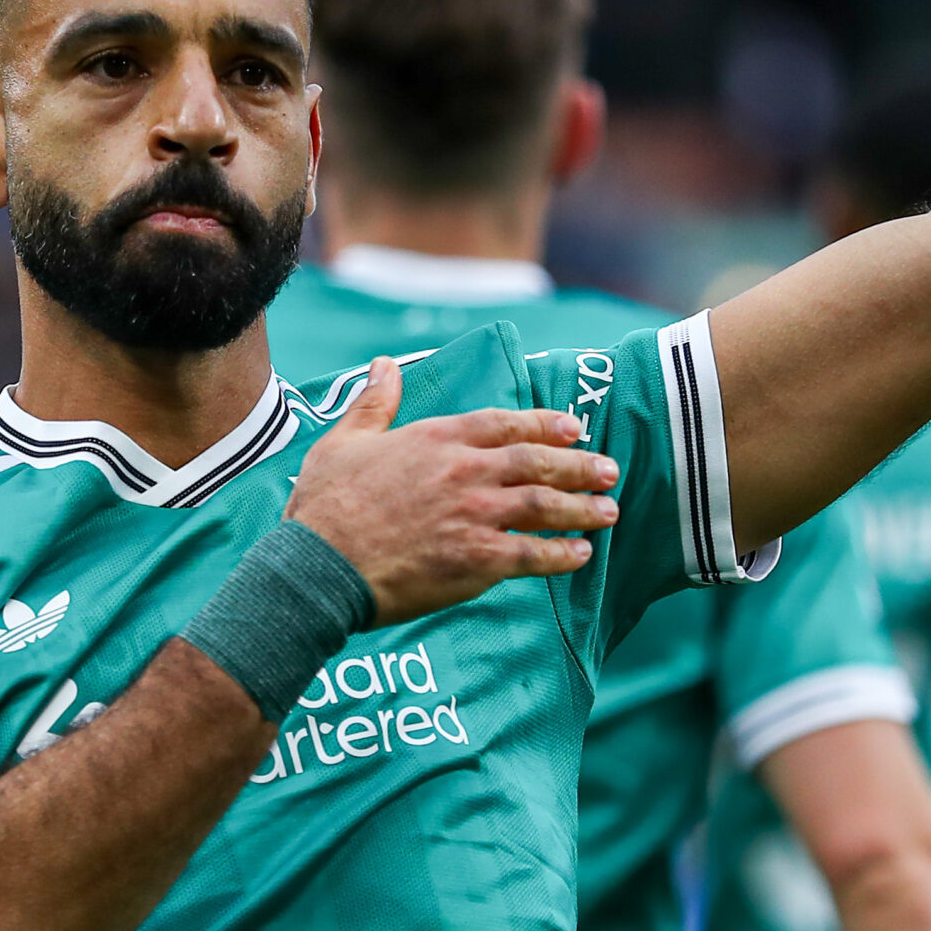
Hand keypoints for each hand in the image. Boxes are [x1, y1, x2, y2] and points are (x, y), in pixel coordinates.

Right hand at [286, 356, 618, 624]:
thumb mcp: (345, 441)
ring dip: (582, 508)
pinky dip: (563, 554)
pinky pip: (534, 554)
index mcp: (438, 439)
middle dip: (579, 465)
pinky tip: (581, 555)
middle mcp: (466, 472)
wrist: (321, 566)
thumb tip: (384, 364)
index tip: (574, 426)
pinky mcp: (479, 560)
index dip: (545, 424)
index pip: (505, 424)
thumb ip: (374, 402)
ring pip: (546, 506)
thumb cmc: (327, 505)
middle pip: (538, 462)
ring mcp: (476, 516)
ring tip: (608, 511)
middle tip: (609, 469)